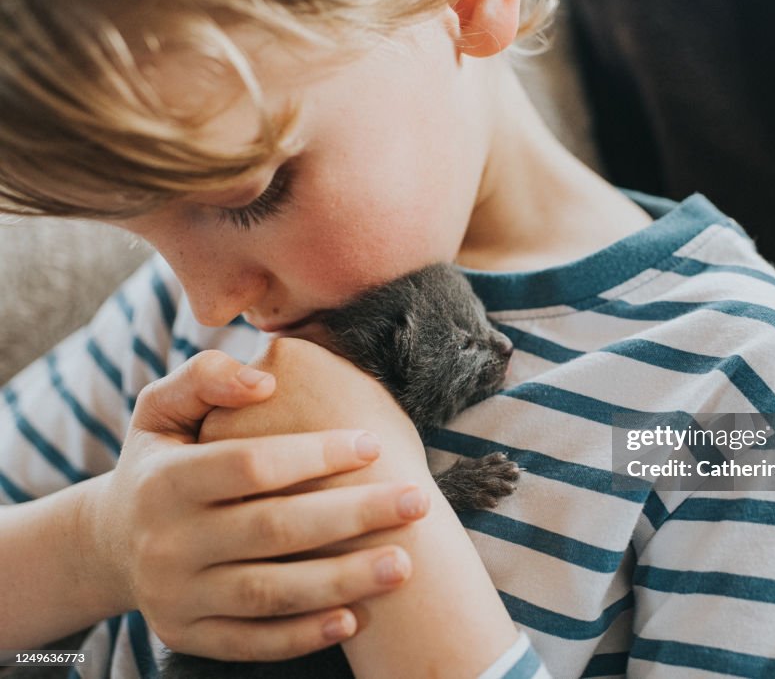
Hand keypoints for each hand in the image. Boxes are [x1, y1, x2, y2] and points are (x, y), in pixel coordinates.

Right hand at [83, 350, 429, 660]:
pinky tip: (355, 619)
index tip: (373, 444)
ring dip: (343, 581)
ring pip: (270, 593)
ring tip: (404, 564)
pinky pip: (251, 642)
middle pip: (273, 530)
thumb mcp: (162, 410)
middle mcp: (167, 542)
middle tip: (417, 501)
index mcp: (166, 480)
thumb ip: (206, 378)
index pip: (250, 465)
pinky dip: (302, 635)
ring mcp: (177, 595)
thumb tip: (265, 378)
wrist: (112, 543)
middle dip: (352, 515)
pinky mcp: (188, 635)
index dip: (315, 454)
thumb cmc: (161, 462)